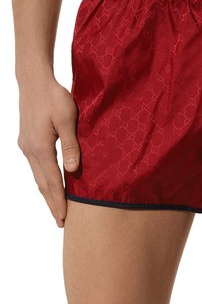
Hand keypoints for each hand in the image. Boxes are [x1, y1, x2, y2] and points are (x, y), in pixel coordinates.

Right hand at [17, 76, 80, 227]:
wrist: (34, 81)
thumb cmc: (54, 97)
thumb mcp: (67, 119)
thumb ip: (71, 144)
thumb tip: (72, 170)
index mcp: (40, 147)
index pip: (51, 181)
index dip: (58, 201)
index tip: (64, 218)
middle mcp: (30, 150)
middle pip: (42, 183)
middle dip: (51, 203)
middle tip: (60, 222)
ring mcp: (26, 146)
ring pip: (38, 176)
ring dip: (47, 193)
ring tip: (56, 208)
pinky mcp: (27, 140)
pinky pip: (36, 166)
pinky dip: (43, 179)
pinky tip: (50, 182)